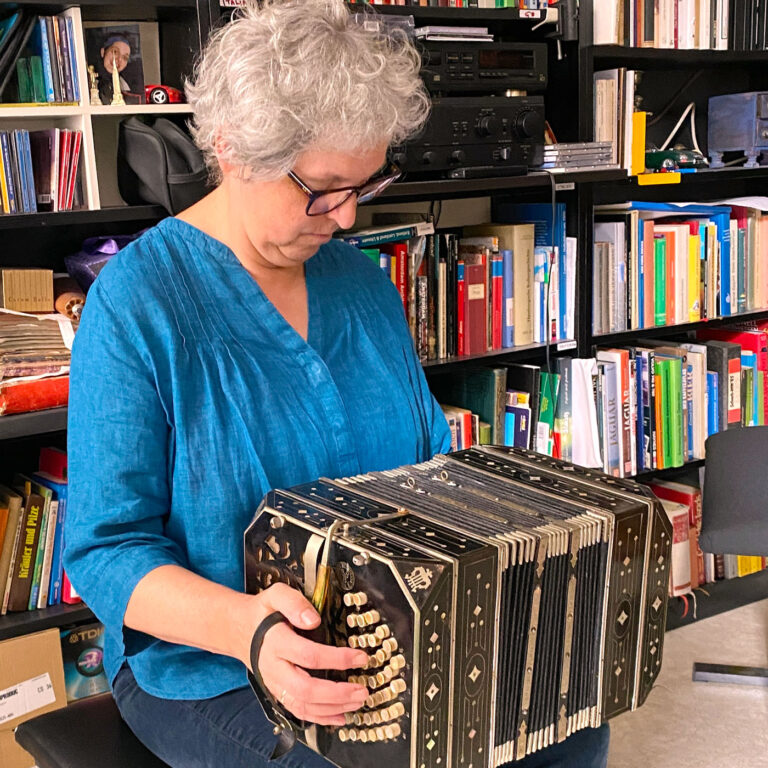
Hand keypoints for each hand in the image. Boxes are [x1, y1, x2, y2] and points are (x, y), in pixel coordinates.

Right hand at [249, 583, 368, 725]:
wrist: (239, 631)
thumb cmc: (262, 612)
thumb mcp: (275, 595)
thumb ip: (294, 603)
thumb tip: (313, 620)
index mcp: (276, 642)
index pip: (309, 655)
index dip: (337, 659)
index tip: (360, 657)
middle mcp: (274, 667)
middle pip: (306, 689)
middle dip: (337, 693)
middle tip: (362, 690)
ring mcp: (275, 684)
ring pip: (303, 705)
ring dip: (333, 708)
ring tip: (357, 702)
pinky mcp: (279, 693)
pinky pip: (298, 711)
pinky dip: (320, 718)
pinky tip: (340, 716)